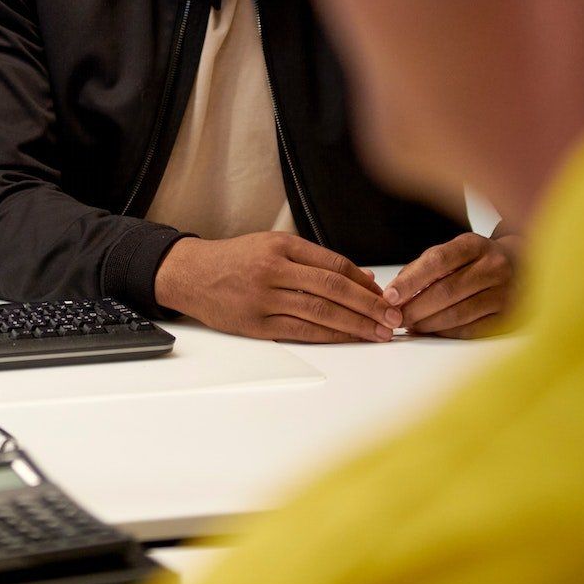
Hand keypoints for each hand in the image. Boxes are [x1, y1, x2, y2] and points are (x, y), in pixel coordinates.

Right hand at [153, 232, 400, 342]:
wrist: (190, 274)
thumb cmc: (235, 259)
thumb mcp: (271, 245)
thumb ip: (314, 260)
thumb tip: (362, 278)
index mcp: (281, 245)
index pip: (334, 264)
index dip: (364, 283)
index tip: (385, 296)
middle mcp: (273, 269)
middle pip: (332, 288)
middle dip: (368, 306)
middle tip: (392, 318)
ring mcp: (263, 298)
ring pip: (320, 312)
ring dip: (354, 325)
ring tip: (378, 333)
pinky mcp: (255, 323)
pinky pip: (300, 331)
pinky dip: (328, 335)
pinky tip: (347, 339)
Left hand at [384, 232, 520, 338]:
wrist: (522, 267)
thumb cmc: (476, 261)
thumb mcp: (453, 252)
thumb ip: (423, 267)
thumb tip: (393, 293)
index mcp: (475, 245)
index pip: (438, 261)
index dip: (410, 280)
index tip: (389, 295)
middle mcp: (494, 267)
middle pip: (447, 290)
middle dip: (415, 307)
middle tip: (394, 317)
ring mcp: (505, 293)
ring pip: (458, 313)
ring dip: (428, 323)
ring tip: (410, 325)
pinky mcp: (509, 316)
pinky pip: (472, 329)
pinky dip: (446, 332)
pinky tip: (432, 331)